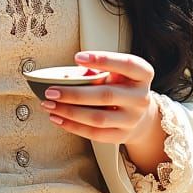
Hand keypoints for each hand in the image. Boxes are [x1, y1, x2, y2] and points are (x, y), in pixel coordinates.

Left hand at [39, 50, 161, 145]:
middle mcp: (141, 98)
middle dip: (74, 93)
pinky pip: (95, 133)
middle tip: (51, 90)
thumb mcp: (117, 73)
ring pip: (97, 117)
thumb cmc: (122, 87)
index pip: (127, 64)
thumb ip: (97, 71)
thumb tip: (68, 77)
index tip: (78, 57)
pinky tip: (57, 118)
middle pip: (106, 95)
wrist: (141, 116)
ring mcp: (133, 119)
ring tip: (49, 105)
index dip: (103, 59)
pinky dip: (73, 126)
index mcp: (142, 75)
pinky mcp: (122, 135)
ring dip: (69, 111)